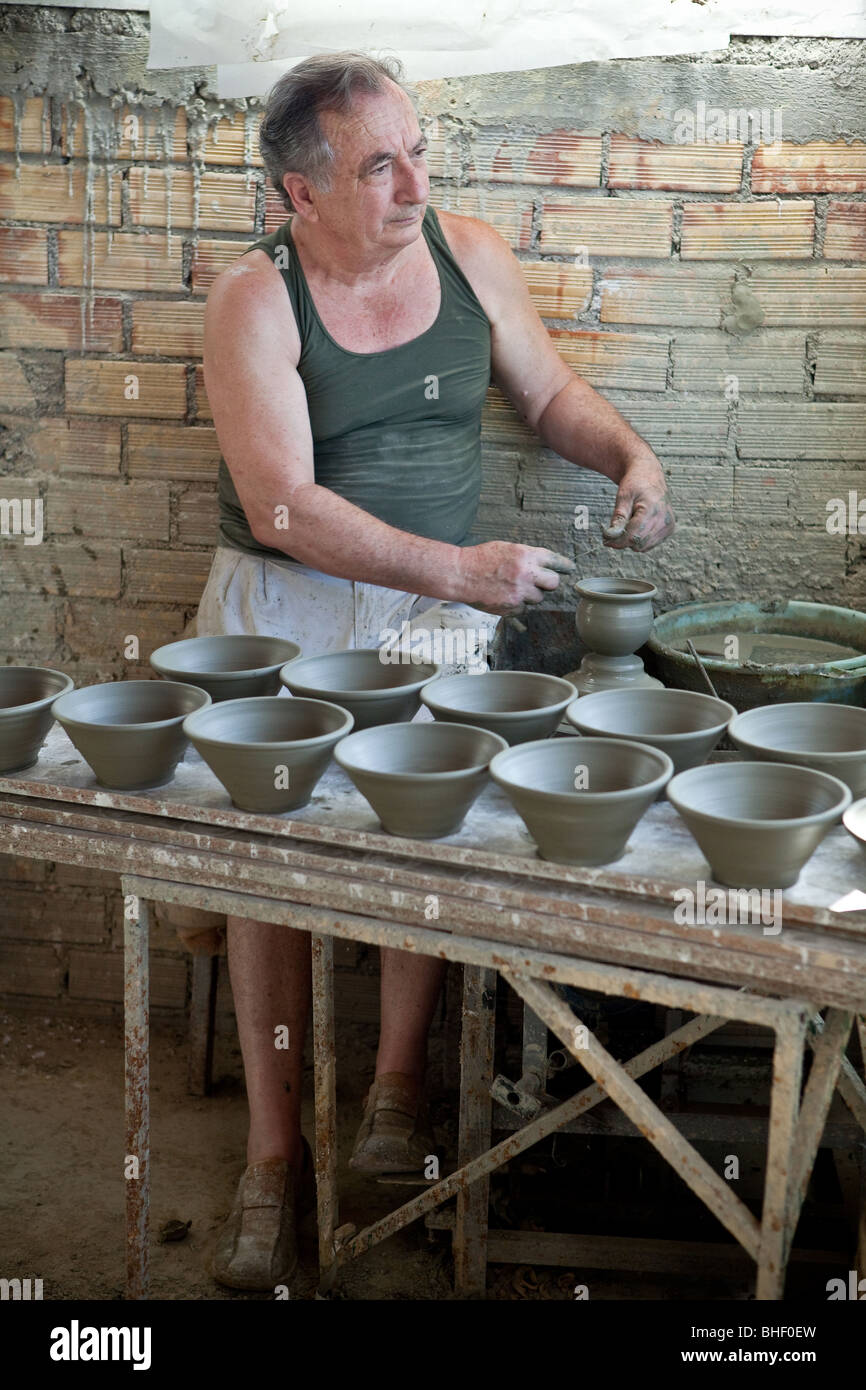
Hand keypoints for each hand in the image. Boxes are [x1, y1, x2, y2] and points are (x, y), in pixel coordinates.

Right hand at [457, 542, 575, 616]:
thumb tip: (545, 565)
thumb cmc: (481, 559)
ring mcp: (520, 593)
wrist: (460, 574)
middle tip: (539, 582)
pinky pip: (523, 609)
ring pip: (538, 598)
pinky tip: (503, 596)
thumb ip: (527, 556)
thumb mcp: (506, 549)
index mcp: (526, 556)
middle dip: (547, 583)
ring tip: (512, 588)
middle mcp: (526, 574)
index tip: (570, 569)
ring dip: (530, 595)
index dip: (564, 566)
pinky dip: (516, 605)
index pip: (555, 561)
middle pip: (553, 583)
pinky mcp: (512, 607)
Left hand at [603, 459, 674, 550]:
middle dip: (623, 541)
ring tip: (628, 524)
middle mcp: (664, 519)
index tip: (606, 540)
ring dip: (632, 541)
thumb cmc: (636, 483)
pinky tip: (637, 526)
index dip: (618, 541)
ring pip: (644, 547)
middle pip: (638, 543)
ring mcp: (668, 525)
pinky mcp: (669, 529)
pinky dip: (640, 539)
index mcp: (653, 509)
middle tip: (614, 532)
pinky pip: (650, 544)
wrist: (649, 475)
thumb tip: (612, 535)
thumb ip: (618, 516)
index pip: (633, 536)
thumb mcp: (623, 496)